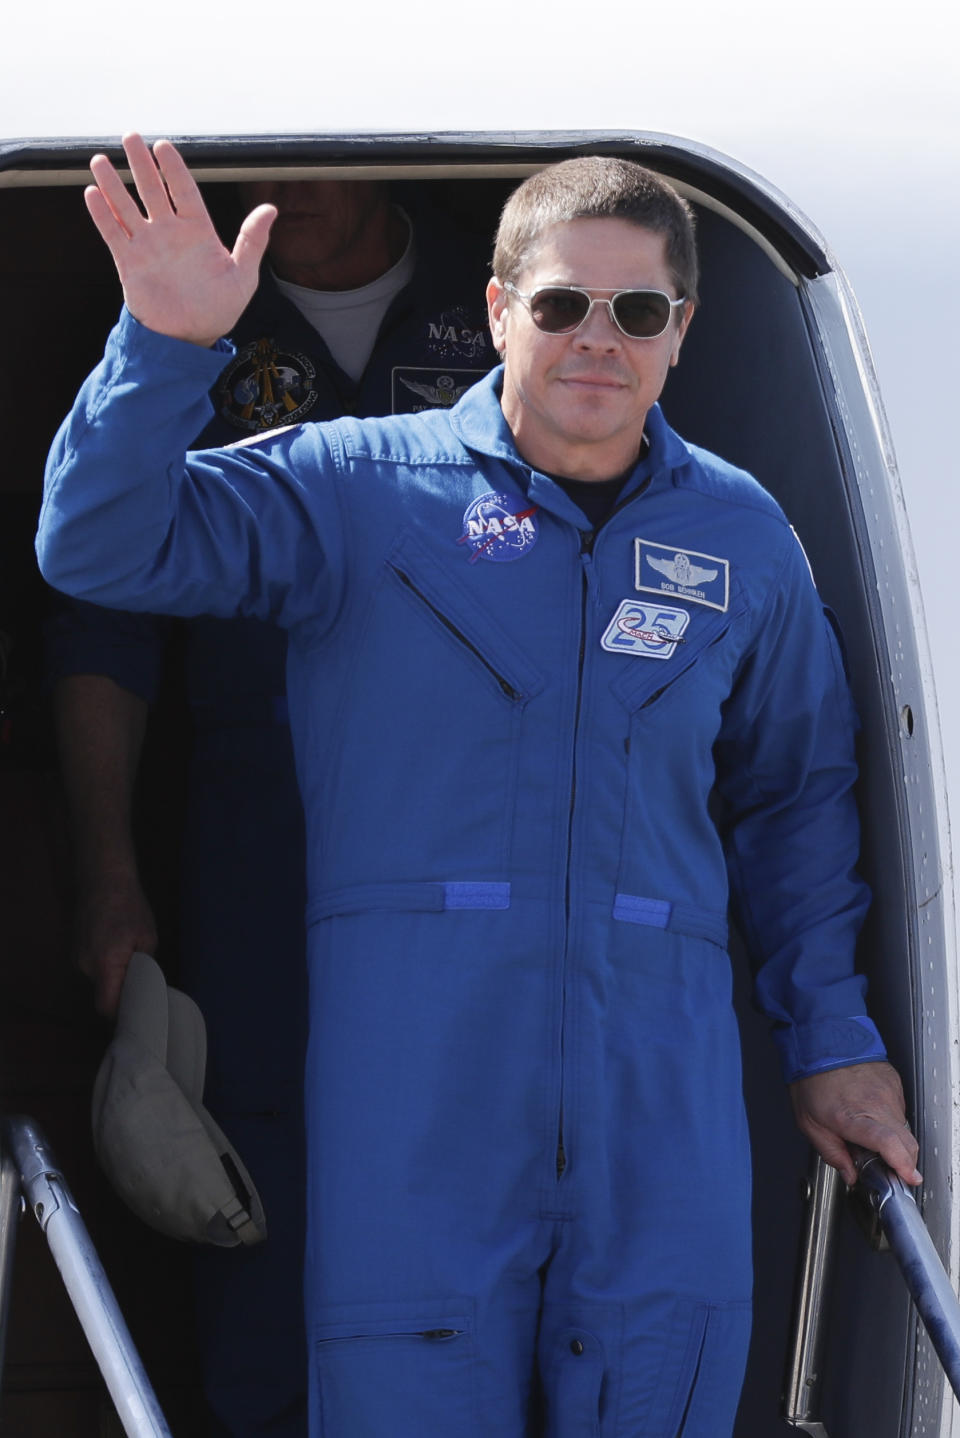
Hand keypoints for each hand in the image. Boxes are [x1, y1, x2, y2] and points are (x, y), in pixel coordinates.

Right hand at [75, 871, 158, 1018]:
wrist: (103, 879)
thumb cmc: (129, 906)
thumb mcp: (148, 938)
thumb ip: (145, 967)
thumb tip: (146, 988)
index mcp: (106, 963)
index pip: (106, 1006)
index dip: (121, 1013)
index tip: (137, 1012)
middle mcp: (86, 965)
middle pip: (103, 994)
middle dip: (121, 993)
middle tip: (141, 985)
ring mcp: (78, 957)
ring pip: (99, 980)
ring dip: (114, 976)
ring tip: (129, 957)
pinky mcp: (76, 950)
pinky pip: (93, 967)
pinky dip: (106, 965)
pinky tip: (117, 947)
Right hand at [84, 132, 276, 346]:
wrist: (191, 339)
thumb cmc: (219, 308)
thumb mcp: (243, 276)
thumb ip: (252, 241)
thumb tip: (270, 208)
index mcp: (198, 231)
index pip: (184, 191)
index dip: (173, 169)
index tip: (163, 146)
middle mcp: (170, 233)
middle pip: (152, 190)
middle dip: (141, 164)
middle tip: (130, 136)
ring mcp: (148, 246)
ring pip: (127, 207)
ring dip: (113, 184)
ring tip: (99, 159)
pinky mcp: (129, 263)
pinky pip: (114, 234)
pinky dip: (102, 215)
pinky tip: (92, 193)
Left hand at [790, 1060, 921, 1186]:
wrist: (820, 1040)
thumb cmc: (811, 1078)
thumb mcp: (809, 1122)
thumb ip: (831, 1153)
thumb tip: (850, 1174)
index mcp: (852, 1116)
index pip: (888, 1143)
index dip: (903, 1164)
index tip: (909, 1177)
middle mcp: (876, 1103)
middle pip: (906, 1142)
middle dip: (903, 1161)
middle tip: (884, 1165)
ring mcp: (888, 1091)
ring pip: (904, 1127)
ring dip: (895, 1138)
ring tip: (869, 1132)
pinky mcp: (894, 1081)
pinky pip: (899, 1108)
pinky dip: (890, 1118)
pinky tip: (871, 1112)